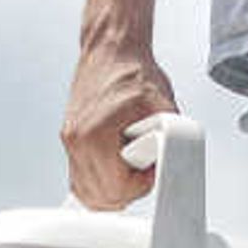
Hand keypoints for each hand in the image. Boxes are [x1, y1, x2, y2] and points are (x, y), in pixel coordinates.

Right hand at [62, 40, 182, 208]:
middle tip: (143, 171)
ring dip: (111, 190)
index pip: (116, 189)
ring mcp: (70, 141)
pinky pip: (79, 178)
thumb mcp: (163, 106)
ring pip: (86, 192)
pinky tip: (115, 171)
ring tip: (131, 170)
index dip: (141, 186)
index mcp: (95, 134)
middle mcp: (76, 140)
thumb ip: (170, 138)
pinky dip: (98, 182)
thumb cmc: (133, 72)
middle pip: (99, 197)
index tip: (151, 169)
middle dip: (127, 191)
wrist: (111, 50)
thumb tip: (178, 161)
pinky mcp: (70, 139)